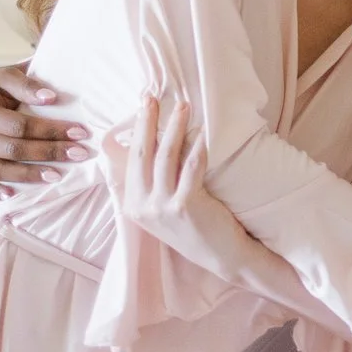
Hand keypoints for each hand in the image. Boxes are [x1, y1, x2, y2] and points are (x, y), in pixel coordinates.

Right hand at [0, 63, 87, 196]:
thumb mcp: (4, 76)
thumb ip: (25, 84)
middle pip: (13, 149)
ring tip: (57, 176)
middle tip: (80, 154)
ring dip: (28, 175)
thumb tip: (51, 97)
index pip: (20, 126)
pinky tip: (11, 195)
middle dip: (49, 152)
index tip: (80, 132)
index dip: (51, 130)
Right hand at [118, 93, 250, 265]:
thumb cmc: (196, 226)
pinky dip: (197, 148)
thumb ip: (153, 182)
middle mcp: (141, 206)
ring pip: (165, 157)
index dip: (136, 130)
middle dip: (147, 121)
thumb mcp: (163, 207)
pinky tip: (203, 132)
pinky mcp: (185, 206)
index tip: (142, 105)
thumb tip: (153, 141)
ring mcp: (161, 208)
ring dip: (174, 127)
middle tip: (152, 96)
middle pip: (142, 154)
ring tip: (183, 106)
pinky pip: (191, 168)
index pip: (130, 160)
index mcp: (132, 205)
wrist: (221, 255)